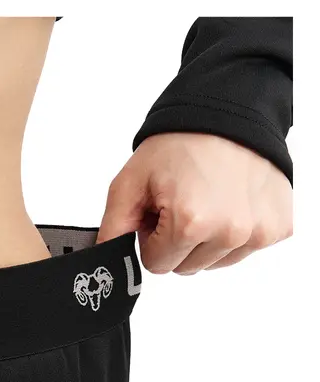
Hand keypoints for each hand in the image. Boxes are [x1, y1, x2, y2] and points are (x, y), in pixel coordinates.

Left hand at [96, 133, 292, 273]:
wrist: (228, 113)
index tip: (159, 210)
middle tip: (180, 202)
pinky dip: (233, 233)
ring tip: (206, 200)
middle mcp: (230, 232)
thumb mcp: (131, 181)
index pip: (157, 265)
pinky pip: (242, 251)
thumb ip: (113, 227)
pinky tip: (229, 202)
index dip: (152, 238)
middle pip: (185, 268)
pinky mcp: (277, 229)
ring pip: (213, 263)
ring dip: (205, 240)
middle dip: (176, 241)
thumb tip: (104, 262)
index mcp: (192, 223)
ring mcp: (257, 233)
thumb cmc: (181, 142)